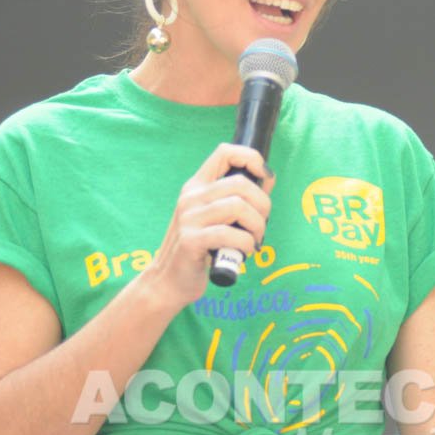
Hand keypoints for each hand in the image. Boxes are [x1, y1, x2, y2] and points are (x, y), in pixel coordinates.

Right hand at [144, 143, 274, 306]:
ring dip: (257, 226)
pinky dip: (246, 244)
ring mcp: (189, 218)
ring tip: (253, 240)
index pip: (224, 152)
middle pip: (240, 183)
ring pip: (238, 206)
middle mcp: (191, 197)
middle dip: (262, 205)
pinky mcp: (191, 241)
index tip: (264, 176)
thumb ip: (237, 198)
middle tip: (261, 225)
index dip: (251, 157)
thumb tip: (267, 178)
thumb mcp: (214, 217)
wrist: (167, 281)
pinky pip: (230, 234)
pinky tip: (244, 253)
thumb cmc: (198, 249)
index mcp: (197, 186)